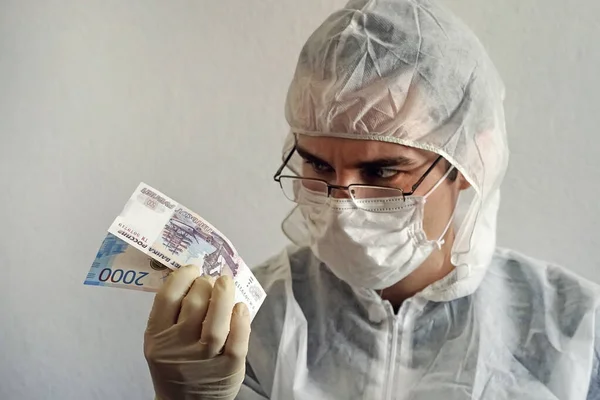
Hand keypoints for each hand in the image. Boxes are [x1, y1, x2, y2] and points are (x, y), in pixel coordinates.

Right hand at [144, 265, 250, 399]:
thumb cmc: (176, 363)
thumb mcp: (162, 340)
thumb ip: (172, 313)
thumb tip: (194, 275)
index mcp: (157, 337)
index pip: (167, 297)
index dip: (182, 276)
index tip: (193, 269)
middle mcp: (178, 347)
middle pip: (193, 305)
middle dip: (205, 283)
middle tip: (212, 279)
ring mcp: (204, 359)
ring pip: (216, 322)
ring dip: (223, 296)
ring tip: (226, 282)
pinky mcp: (228, 368)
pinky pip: (237, 340)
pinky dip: (241, 321)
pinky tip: (240, 307)